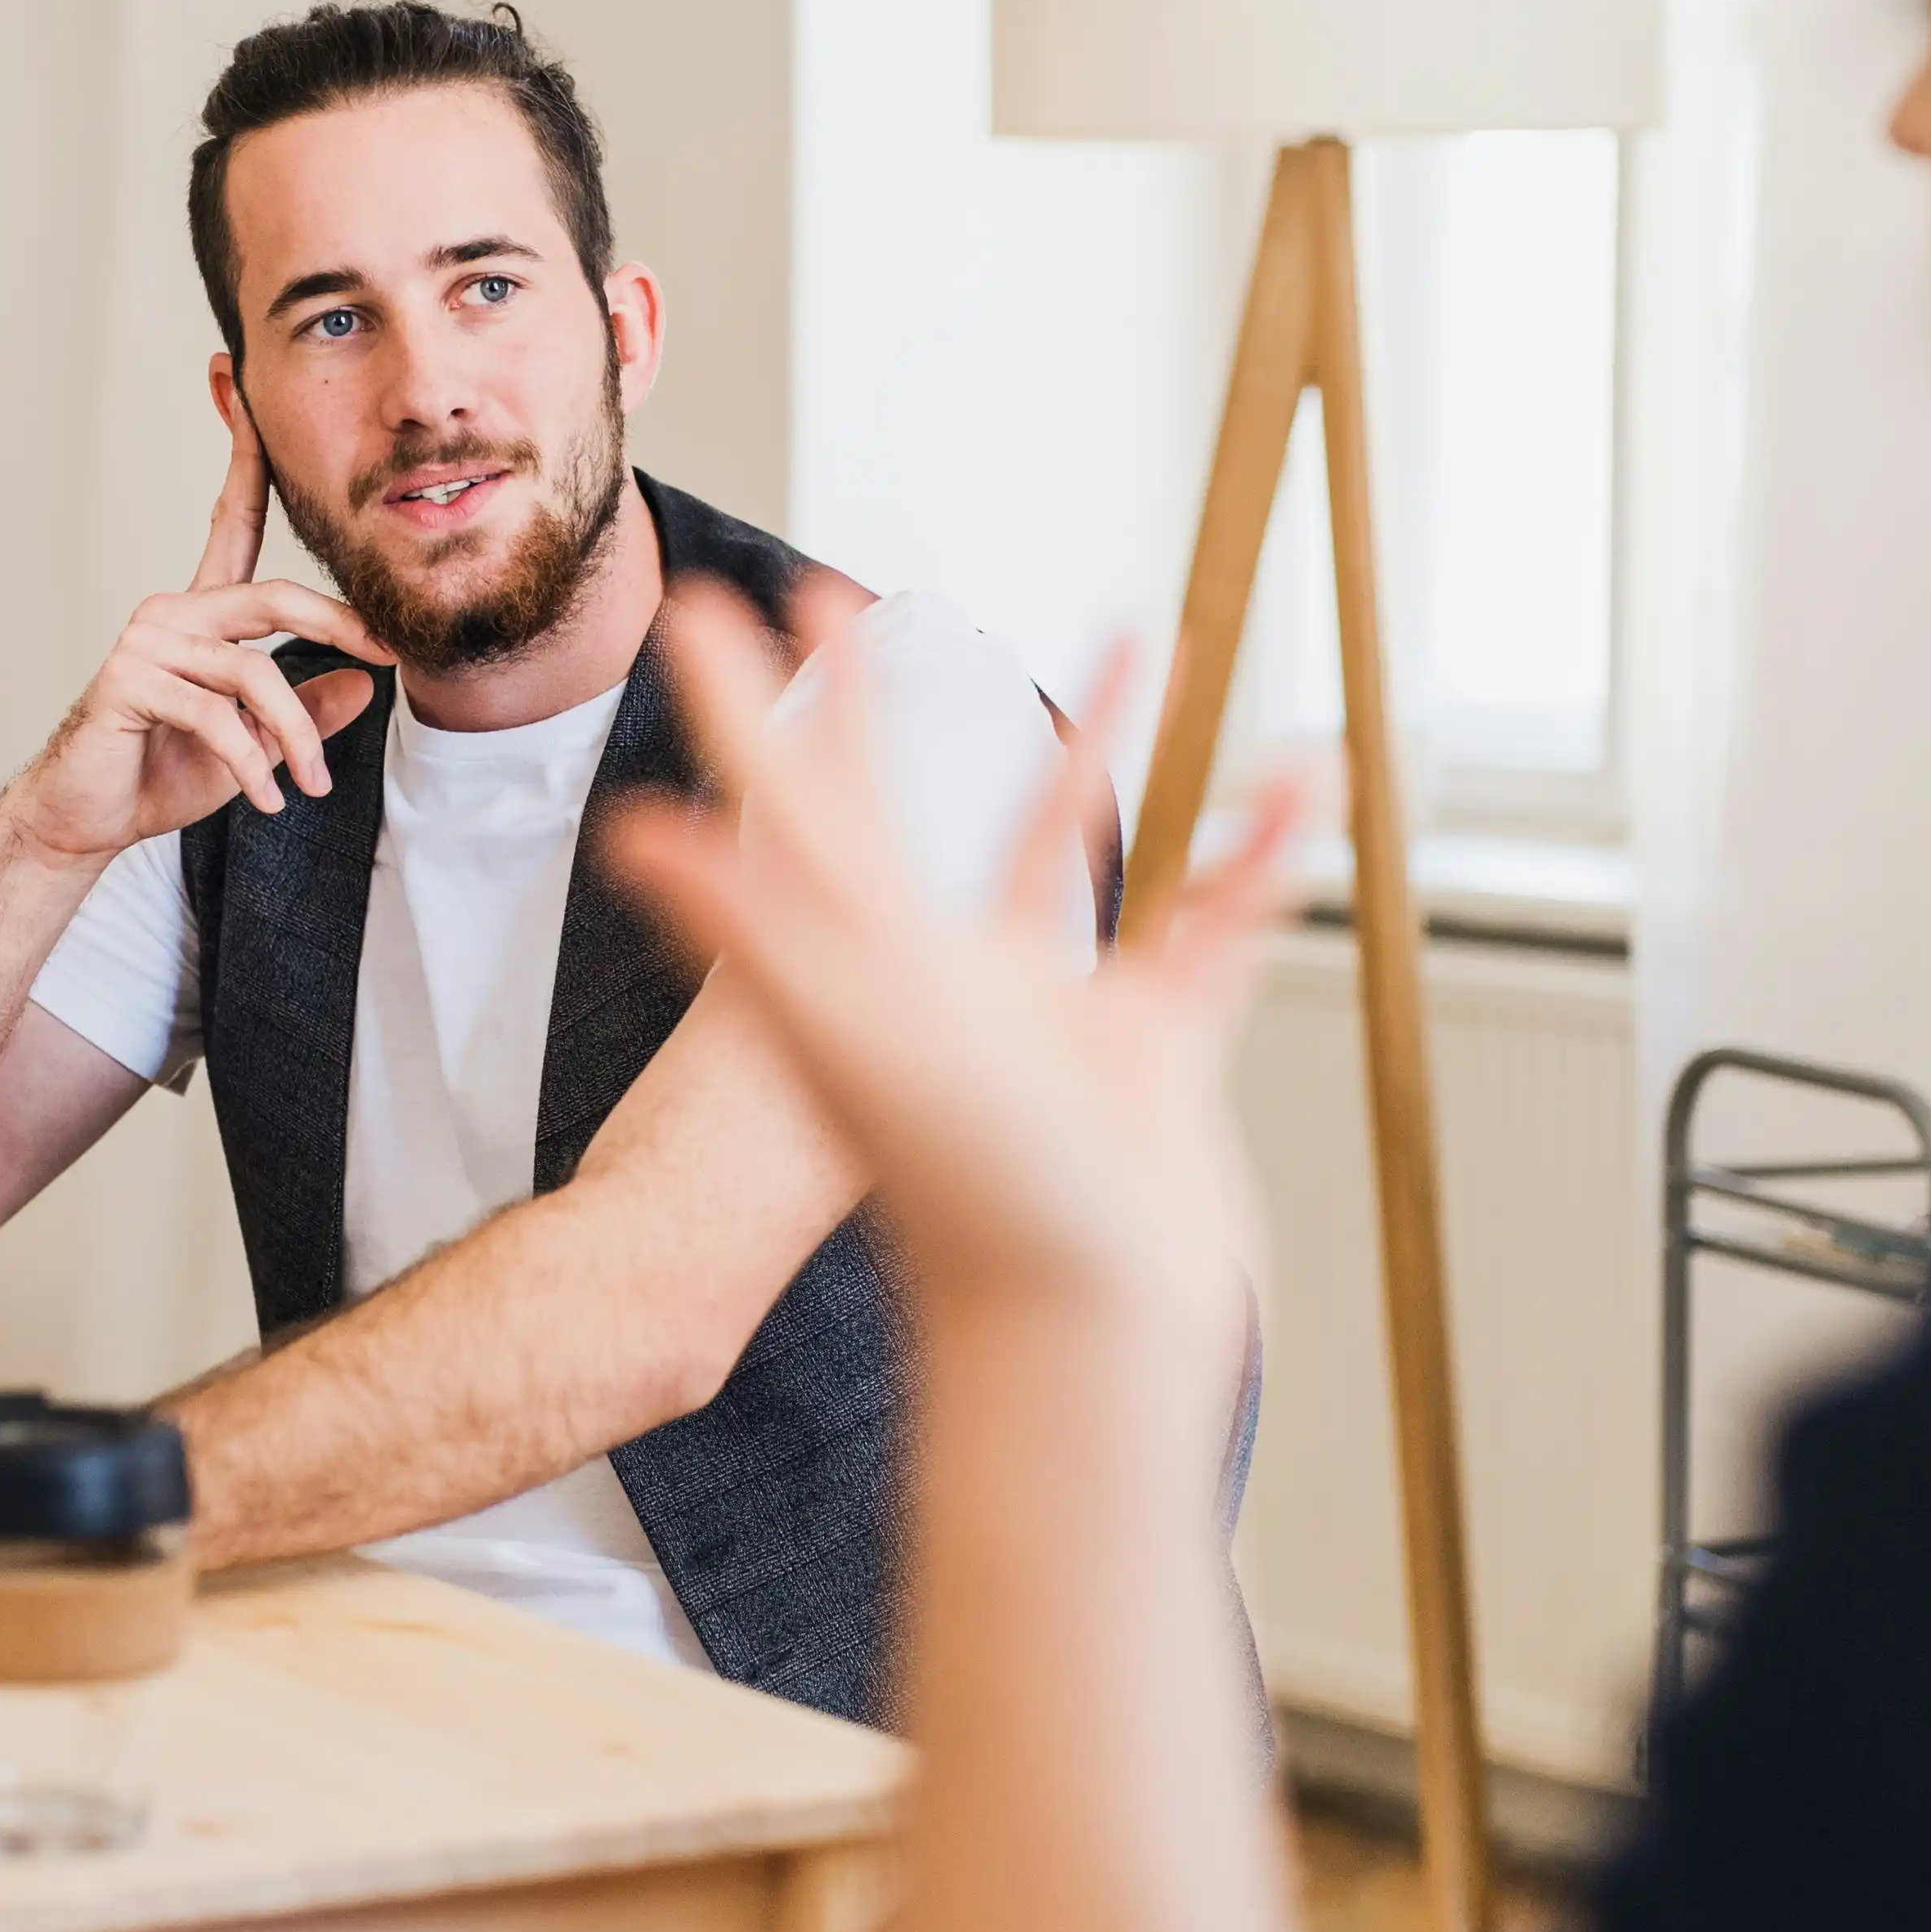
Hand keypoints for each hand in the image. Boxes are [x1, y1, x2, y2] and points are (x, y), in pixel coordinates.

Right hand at [0, 414, 391, 860]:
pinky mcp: (129, 681)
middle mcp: (171, 612)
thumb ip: (303, 710)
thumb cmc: (160, 772)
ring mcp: (147, 642)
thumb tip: (366, 684)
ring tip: (310, 784)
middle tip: (390, 657)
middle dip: (339, 627)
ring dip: (294, 738)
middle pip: (274, 597)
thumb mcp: (253, 744)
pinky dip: (252, 766)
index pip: (230, 520)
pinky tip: (267, 798)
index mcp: (200, 612)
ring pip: (255, 674)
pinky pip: (218, 718)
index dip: (243, 456)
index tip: (238, 384)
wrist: (87, 818)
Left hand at [600, 584, 1310, 1334]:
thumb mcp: (839, 1028)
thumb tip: (631, 827)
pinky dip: (1253, 850)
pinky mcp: (1154, 1053)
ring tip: (1155, 638)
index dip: (771, 705)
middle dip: (919, 704)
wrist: (1076, 1332)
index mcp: (874, 957)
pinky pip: (1209, 926)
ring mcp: (1056, 1016)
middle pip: (920, 804)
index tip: (743, 600)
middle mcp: (954, 978)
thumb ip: (748, 923)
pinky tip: (1299, 780)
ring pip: (1079, 848)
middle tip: (912, 599)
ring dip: (1112, 741)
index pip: (802, 802)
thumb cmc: (960, 1189)